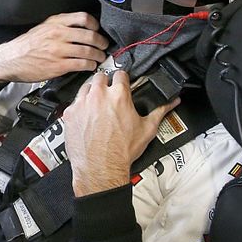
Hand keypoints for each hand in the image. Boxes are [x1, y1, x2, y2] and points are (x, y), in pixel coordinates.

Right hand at [0, 13, 108, 82]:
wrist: (10, 60)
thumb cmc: (26, 46)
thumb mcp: (42, 28)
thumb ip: (60, 25)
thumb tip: (80, 28)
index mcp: (55, 23)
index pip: (83, 18)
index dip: (95, 25)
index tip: (98, 30)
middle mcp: (58, 34)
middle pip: (90, 35)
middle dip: (101, 42)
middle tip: (104, 46)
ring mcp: (59, 50)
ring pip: (88, 51)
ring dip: (98, 55)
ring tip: (99, 58)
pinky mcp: (58, 65)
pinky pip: (81, 64)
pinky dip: (90, 65)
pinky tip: (90, 66)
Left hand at [62, 70, 179, 196]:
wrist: (101, 167)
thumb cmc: (121, 151)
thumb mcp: (147, 129)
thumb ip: (160, 111)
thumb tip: (171, 103)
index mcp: (118, 95)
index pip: (121, 74)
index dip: (123, 79)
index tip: (122, 83)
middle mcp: (98, 96)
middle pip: (101, 76)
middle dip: (106, 83)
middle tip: (109, 94)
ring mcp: (82, 104)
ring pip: (85, 87)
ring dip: (91, 92)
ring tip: (97, 104)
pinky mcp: (70, 113)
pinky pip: (74, 103)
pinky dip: (80, 107)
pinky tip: (86, 116)